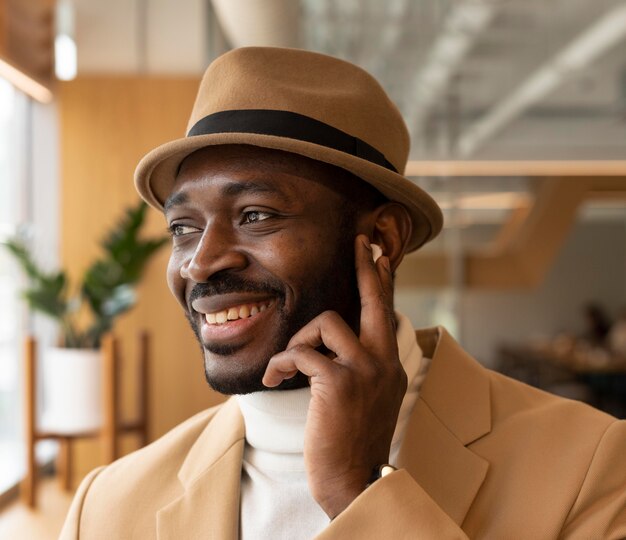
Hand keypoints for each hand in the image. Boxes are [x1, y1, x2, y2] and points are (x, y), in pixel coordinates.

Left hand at [263, 234, 407, 518]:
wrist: (353, 479)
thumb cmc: (352, 439)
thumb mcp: (369, 397)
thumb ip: (361, 365)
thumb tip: (337, 339)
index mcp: (390, 364)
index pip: (386, 313)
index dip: (382, 281)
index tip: (380, 255)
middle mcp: (383, 361)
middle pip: (375, 300)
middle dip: (367, 267)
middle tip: (362, 242)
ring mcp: (364, 370)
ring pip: (326, 323)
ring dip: (299, 340)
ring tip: (288, 366)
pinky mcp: (338, 382)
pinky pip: (301, 352)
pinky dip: (283, 362)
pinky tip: (276, 378)